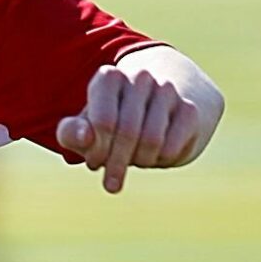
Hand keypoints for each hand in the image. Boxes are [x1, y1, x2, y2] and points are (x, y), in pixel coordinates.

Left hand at [56, 63, 209, 194]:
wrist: (159, 107)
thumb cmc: (112, 122)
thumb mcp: (84, 128)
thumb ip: (71, 133)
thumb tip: (85, 137)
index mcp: (109, 78)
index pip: (104, 122)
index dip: (97, 151)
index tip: (94, 164)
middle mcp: (140, 76)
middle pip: (128, 132)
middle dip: (116, 164)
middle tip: (111, 184)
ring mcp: (168, 90)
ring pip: (152, 141)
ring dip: (140, 161)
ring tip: (134, 161)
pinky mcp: (189, 110)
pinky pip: (172, 147)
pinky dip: (161, 160)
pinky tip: (155, 156)